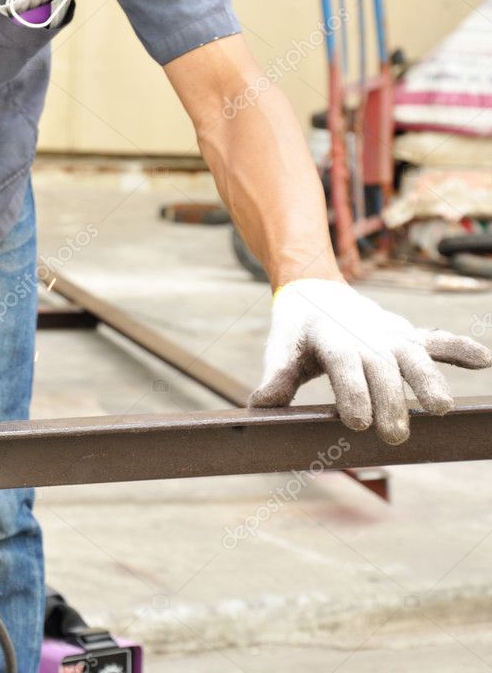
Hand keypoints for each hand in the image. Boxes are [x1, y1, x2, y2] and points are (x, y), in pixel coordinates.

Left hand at [250, 279, 491, 443]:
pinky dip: (460, 348)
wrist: (315, 291)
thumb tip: (259, 406)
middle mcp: (365, 335)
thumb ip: (277, 377)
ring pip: (414, 356)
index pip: (344, 366)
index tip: (357, 424)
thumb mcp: (280, 349)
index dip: (352, 392)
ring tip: (440, 408)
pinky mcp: (408, 335)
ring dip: (429, 380)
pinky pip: (438, 340)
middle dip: (390, 402)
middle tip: (395, 436)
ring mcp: (390, 334)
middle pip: (381, 369)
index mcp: (330, 338)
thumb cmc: (297, 330)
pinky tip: (483, 361)